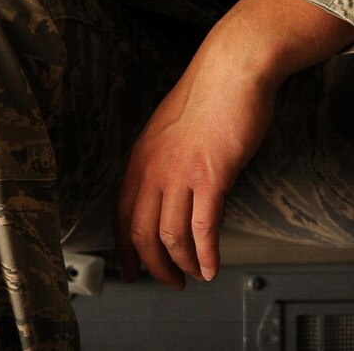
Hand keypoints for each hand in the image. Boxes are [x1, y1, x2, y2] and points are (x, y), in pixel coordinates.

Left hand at [114, 56, 273, 288]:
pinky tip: (212, 266)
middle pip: (141, 233)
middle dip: (154, 267)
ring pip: (171, 236)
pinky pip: (204, 228)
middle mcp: (153, 168)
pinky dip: (207, 254)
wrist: (232, 71)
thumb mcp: (169, 129)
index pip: (121, 214)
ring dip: (182, 264)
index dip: (124, 249)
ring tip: (195, 276)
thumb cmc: (208, 96)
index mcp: (140, 157)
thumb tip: (168, 191)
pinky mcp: (211, 176)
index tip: (131, 269)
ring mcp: (180, 173)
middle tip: (170, 282)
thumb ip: (163, 160)